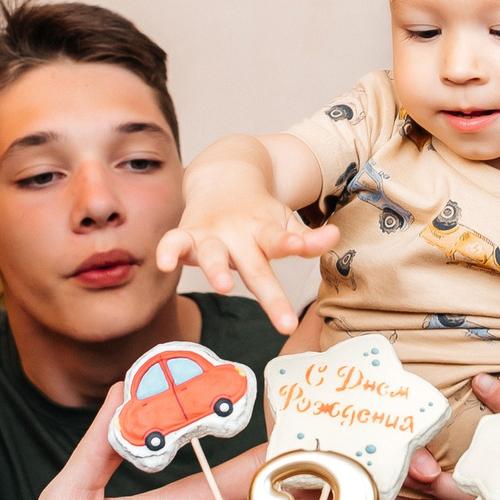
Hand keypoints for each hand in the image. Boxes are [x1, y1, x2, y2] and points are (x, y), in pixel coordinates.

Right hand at [155, 173, 334, 335]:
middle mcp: (238, 233)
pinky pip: (173, 243)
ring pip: (212, 254)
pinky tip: (163, 265)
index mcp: (264, 231)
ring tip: (225, 287)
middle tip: (285, 323)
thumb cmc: (258, 212)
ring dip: (217, 270)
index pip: (281, 240)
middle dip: (270, 295)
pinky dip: (167, 252)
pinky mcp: (186, 235)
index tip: (301, 248)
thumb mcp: (284, 222)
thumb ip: (306, 239)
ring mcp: (211, 234)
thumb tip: (336, 237)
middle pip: (255, 266)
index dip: (293, 243)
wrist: (223, 175)